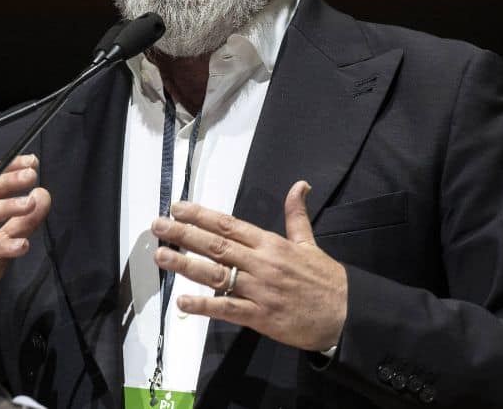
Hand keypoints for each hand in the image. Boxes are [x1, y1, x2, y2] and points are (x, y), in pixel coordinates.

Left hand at [150, 180, 346, 351]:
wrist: (345, 313)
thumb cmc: (324, 278)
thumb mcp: (309, 242)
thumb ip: (297, 215)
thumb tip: (300, 185)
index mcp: (270, 243)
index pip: (229, 225)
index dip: (201, 215)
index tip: (178, 208)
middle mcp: (261, 263)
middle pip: (216, 245)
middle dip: (184, 234)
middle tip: (157, 225)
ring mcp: (259, 290)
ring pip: (216, 274)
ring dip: (185, 264)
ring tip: (160, 256)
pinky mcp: (260, 316)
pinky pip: (227, 309)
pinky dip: (204, 306)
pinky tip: (182, 301)